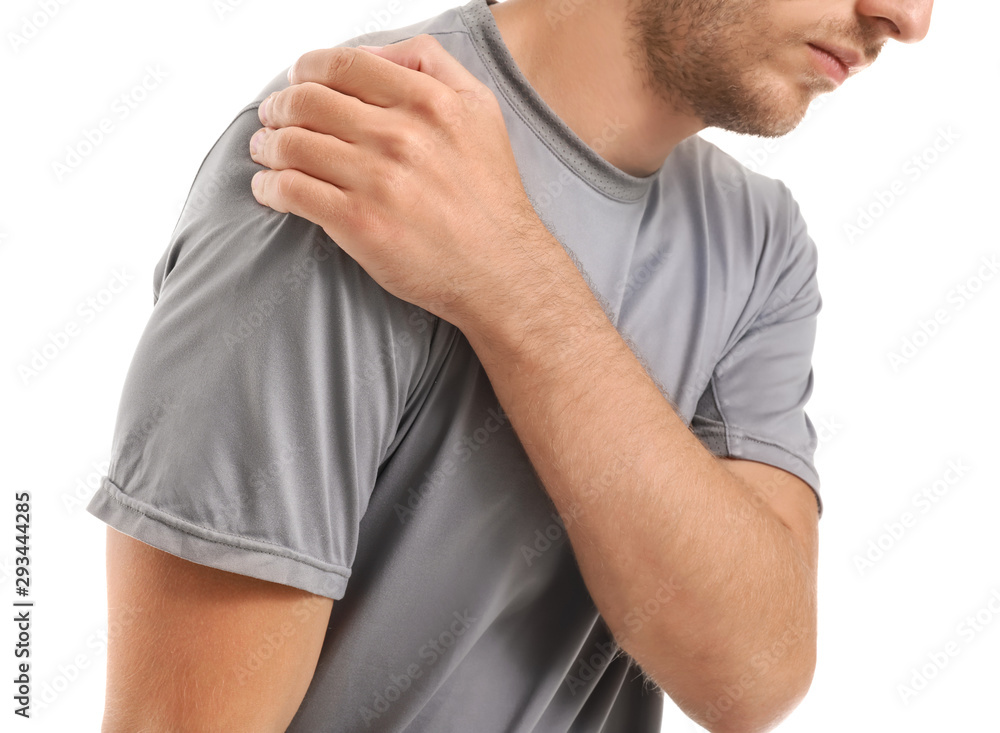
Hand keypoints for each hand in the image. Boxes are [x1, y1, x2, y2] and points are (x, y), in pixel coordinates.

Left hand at [249, 35, 551, 329]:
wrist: (501, 270)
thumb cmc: (489, 197)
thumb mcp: (480, 110)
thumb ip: (432, 65)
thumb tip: (374, 54)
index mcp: (429, 101)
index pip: (342, 65)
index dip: (306, 69)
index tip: (296, 82)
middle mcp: (402, 136)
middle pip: (307, 100)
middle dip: (279, 107)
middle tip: (272, 118)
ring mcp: (378, 180)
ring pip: (291, 144)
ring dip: (267, 145)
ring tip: (266, 153)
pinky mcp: (359, 223)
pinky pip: (291, 191)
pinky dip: (269, 187)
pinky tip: (270, 190)